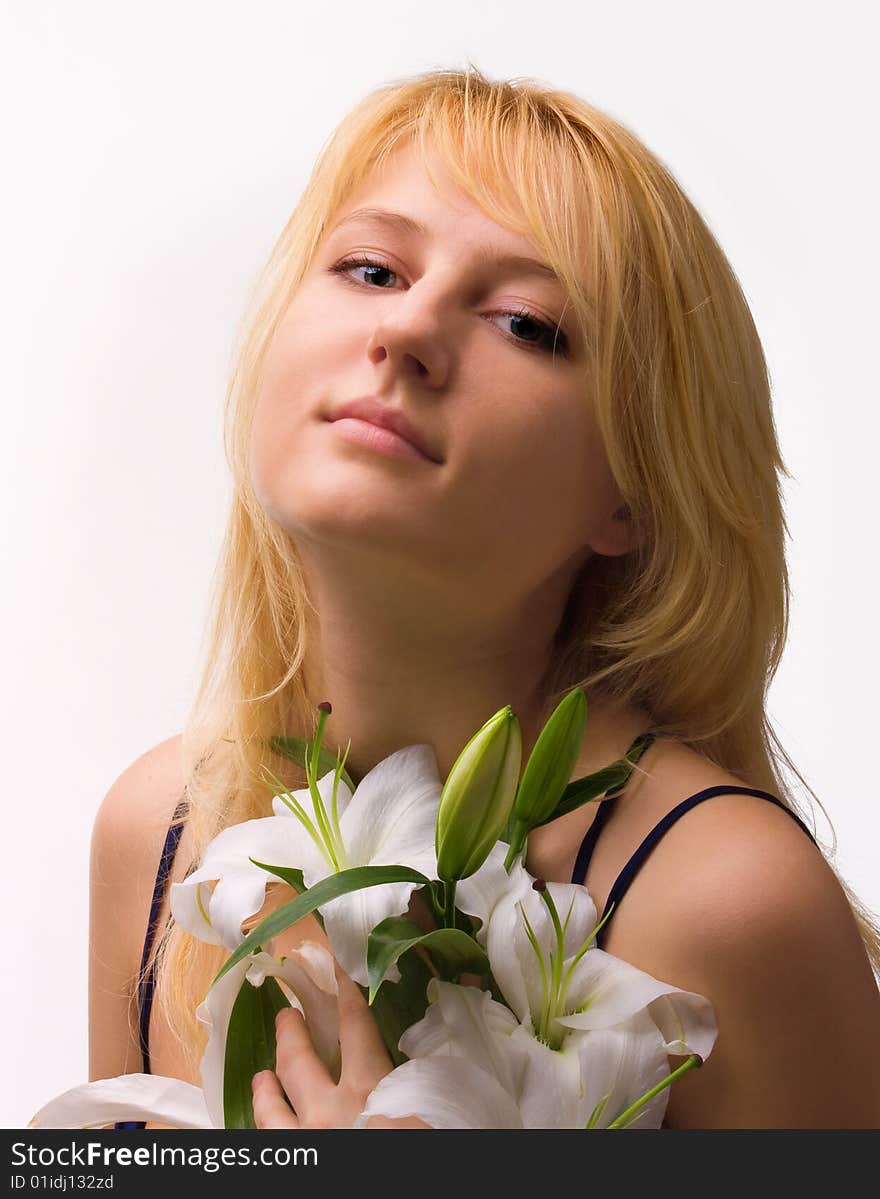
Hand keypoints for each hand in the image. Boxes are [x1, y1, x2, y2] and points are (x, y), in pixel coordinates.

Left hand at [251, 959, 427, 1128]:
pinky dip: (266, 1123)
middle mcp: (329, 1111)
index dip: (345, 992)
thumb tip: (432, 1047)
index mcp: (369, 1087)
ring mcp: (306, 1141)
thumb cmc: (430, 1143)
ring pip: (272, 1110)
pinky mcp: (295, 1161)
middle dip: (291, 1033)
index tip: (337, 967)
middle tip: (287, 1014)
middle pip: (299, 1062)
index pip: (354, 1025)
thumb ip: (425, 1076)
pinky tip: (267, 1122)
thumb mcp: (433, 1105)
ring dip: (266, 1089)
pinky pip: (271, 1140)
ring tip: (261, 1076)